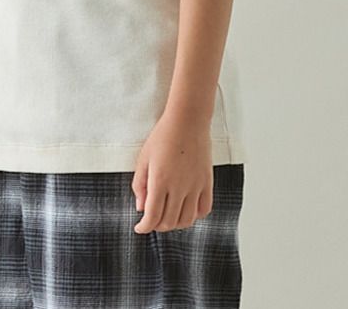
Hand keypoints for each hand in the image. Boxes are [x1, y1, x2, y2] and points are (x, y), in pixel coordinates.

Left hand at [131, 110, 213, 232]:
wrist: (188, 120)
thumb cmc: (163, 136)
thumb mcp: (144, 158)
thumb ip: (140, 185)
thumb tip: (141, 208)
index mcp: (160, 181)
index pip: (152, 217)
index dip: (144, 227)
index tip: (140, 227)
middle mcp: (179, 187)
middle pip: (169, 222)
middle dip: (157, 225)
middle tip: (151, 219)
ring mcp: (195, 186)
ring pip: (187, 220)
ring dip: (175, 224)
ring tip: (168, 216)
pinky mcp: (207, 182)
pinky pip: (204, 209)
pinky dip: (195, 216)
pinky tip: (186, 209)